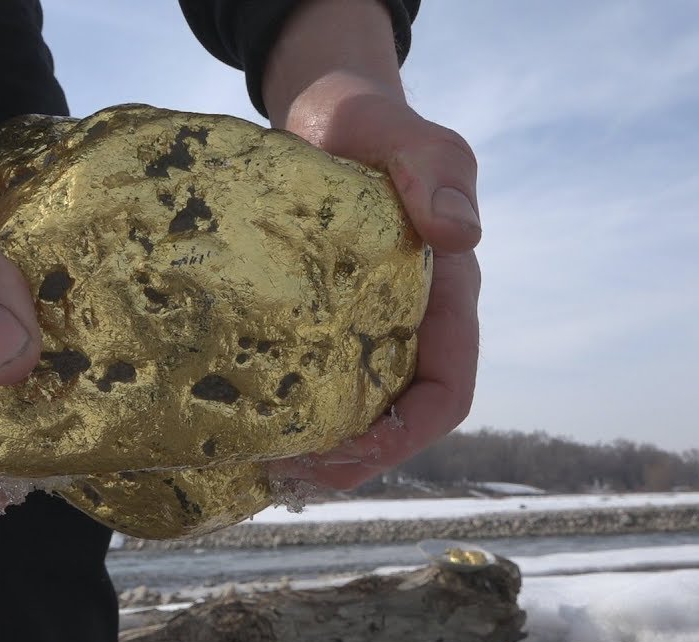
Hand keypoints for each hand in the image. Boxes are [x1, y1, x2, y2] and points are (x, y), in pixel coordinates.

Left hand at [263, 0, 481, 488]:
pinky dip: (283, 414)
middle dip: (350, 460)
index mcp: (444, 300)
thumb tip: (459, 235)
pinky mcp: (311, 323)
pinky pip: (307, 382)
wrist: (323, 114)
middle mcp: (405, 327)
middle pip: (393, 422)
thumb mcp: (413, 136)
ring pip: (349, 412)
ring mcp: (357, 329)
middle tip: (286, 471)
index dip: (409, 436)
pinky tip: (239, 427)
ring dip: (314, 449)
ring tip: (259, 464)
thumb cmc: (373, 123)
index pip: (447, 391)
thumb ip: (437, 172)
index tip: (351, 453)